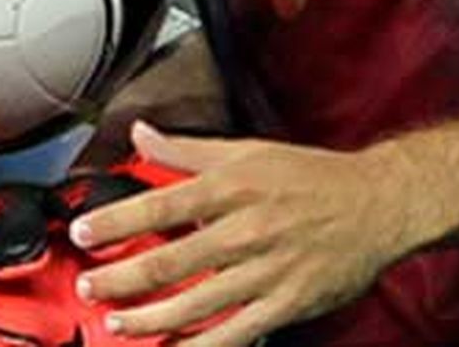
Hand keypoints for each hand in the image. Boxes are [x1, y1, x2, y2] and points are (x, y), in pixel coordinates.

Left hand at [69, 122, 411, 345]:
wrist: (375, 204)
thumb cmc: (308, 175)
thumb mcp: (246, 150)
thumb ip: (187, 147)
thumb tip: (139, 132)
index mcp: (233, 186)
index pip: (161, 203)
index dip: (117, 219)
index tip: (82, 230)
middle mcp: (245, 229)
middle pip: (172, 259)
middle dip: (123, 277)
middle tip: (88, 284)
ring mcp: (266, 271)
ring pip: (197, 302)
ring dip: (151, 317)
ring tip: (117, 322)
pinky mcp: (285, 304)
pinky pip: (236, 333)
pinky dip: (202, 346)